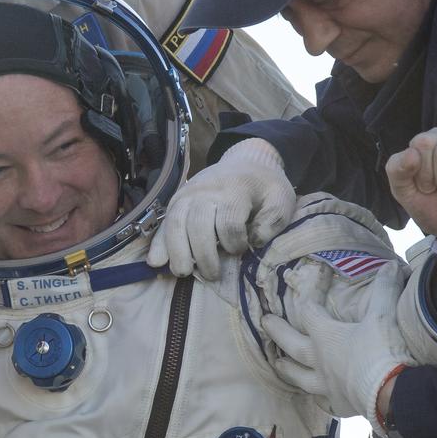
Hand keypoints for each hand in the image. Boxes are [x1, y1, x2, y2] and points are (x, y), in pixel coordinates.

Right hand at [147, 138, 295, 279]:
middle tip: (212, 275)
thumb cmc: (264, 187)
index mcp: (236, 189)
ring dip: (177, 251)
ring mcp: (188, 193)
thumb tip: (254, 241)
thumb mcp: (281, 198)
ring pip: (176, 223)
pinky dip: (158, 242)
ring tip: (183, 272)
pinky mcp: (177, 200)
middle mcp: (207, 190)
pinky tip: (155, 261)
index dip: (235, 243)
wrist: (246, 161)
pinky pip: (164, 222)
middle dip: (204, 254)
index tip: (242, 250)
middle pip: (198, 224)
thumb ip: (273, 220)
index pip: (229, 222)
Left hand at [262, 263, 409, 428]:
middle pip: (291, 344)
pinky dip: (321, 397)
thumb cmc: (382, 351)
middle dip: (277, 331)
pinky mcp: (341, 404)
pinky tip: (321, 398)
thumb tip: (391, 265)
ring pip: (299, 376)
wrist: (393, 394)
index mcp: (325, 336)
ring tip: (277, 364)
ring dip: (288, 369)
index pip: (310, 309)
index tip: (320, 273)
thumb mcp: (383, 315)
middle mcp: (319, 361)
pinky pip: (325, 400)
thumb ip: (385, 289)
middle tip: (264, 322)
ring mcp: (327, 385)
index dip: (313, 288)